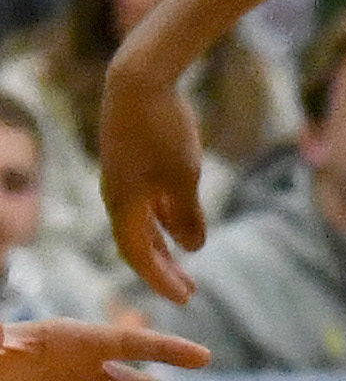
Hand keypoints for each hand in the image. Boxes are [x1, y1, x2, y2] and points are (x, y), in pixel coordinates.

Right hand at [99, 58, 207, 302]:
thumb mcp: (184, 178)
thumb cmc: (163, 131)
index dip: (160, 279)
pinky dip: (161, 218)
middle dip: (163, 269)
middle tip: (188, 292)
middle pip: (138, 243)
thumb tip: (193, 247)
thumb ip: (187, 215)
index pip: (137, 255)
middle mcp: (116, 195)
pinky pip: (144, 202)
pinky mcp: (131, 162)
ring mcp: (121, 177)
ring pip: (141, 222)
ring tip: (184, 264)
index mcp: (123, 204)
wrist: (139, 81)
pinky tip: (181, 225)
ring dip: (163, 244)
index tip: (184, 299)